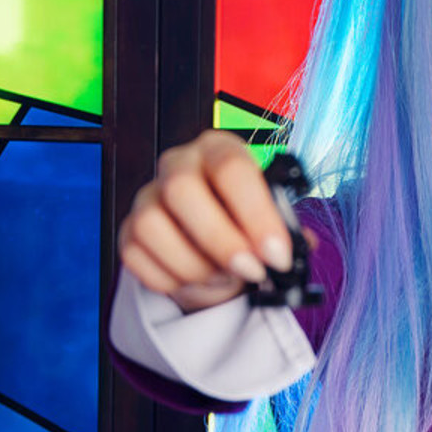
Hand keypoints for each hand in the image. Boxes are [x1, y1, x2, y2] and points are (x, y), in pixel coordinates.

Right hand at [118, 130, 315, 313]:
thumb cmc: (247, 229)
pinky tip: (195, 280)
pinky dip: (170, 279)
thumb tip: (302, 244)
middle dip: (222, 241)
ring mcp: (148, 197)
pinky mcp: (129, 231)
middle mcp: (179, 165)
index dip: (256, 213)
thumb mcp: (275, 223)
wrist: (216, 253)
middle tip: (252, 271)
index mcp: (219, 151)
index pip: (231, 166)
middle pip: (181, 189)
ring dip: (194, 264)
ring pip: (152, 225)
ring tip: (223, 278)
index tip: (277, 254)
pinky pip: (135, 256)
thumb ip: (288, 230)